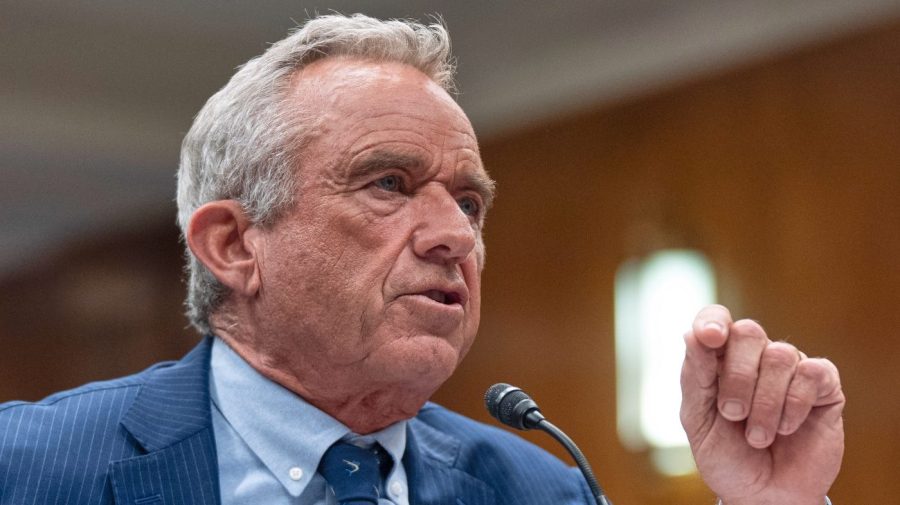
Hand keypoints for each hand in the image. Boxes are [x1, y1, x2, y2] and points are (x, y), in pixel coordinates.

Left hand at [680, 305, 844, 504]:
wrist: (764, 497)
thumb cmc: (727, 457)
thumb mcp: (698, 419)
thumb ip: (695, 376)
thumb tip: (691, 334)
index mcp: (720, 359)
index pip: (716, 319)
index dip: (713, 321)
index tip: (710, 337)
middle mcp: (756, 356)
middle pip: (748, 332)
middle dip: (738, 377)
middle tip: (733, 414)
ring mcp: (791, 369)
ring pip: (780, 355)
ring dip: (765, 403)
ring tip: (758, 435)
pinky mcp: (824, 385)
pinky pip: (812, 373)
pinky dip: (794, 405)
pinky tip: (786, 428)